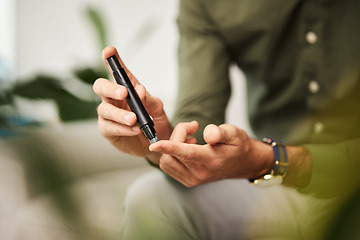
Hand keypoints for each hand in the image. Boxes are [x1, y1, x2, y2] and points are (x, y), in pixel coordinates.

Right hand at [93, 46, 171, 161]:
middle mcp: (113, 98)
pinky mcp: (108, 130)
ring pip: (104, 110)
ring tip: (134, 119)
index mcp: (126, 87)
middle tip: (124, 93)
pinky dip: (123, 128)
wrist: (157, 142)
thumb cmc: (155, 120)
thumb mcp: (157, 108)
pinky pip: (110, 127)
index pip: (116, 71)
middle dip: (110, 88)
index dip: (111, 60)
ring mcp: (108, 114)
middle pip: (100, 87)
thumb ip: (148, 99)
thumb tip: (139, 90)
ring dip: (119, 114)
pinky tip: (135, 129)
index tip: (109, 51)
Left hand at [149, 122, 272, 186]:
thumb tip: (208, 133)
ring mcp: (193, 180)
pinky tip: (186, 148)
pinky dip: (172, 154)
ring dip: (172, 146)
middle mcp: (200, 173)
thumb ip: (220, 132)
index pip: (187, 153)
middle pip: (172, 154)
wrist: (242, 163)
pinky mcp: (187, 181)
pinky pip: (169, 166)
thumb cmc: (237, 145)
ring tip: (190, 139)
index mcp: (212, 161)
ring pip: (167, 161)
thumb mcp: (234, 133)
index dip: (169, 147)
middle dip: (176, 136)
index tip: (154, 144)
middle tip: (191, 127)